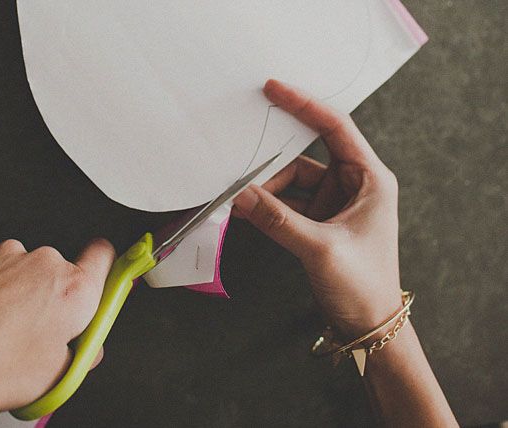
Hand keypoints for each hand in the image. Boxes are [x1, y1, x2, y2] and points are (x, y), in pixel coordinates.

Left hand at [0, 237, 113, 421]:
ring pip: (21, 266)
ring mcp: (6, 252)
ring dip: (14, 287)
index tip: (99, 275)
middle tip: (30, 329)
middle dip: (49, 294)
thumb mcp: (51, 378)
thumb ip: (79, 356)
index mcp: (73, 291)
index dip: (102, 266)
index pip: (105, 256)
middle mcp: (45, 262)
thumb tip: (85, 351)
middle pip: (59, 270)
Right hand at [233, 79, 402, 336]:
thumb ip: (278, 220)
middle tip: (242, 161)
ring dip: (266, 190)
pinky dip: (268, 206)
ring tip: (241, 201)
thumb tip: (240, 196)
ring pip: (292, 181)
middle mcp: (353, 185)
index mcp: (369, 179)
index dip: (305, 105)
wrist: (368, 323)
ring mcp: (334, 204)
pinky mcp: (319, 221)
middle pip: (305, 156)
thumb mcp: (320, 248)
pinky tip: (248, 212)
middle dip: (273, 162)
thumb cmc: (362, 284)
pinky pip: (287, 203)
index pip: (335, 128)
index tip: (274, 89)